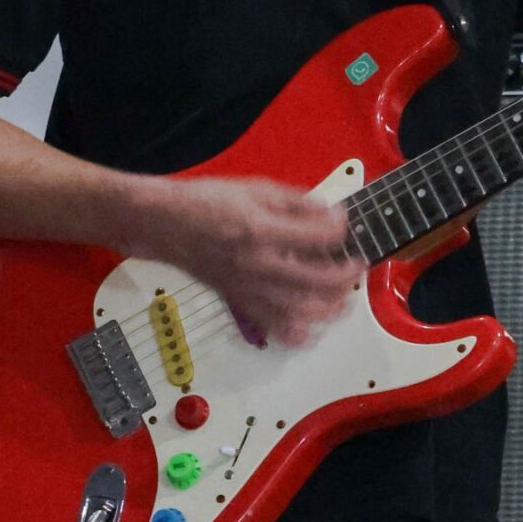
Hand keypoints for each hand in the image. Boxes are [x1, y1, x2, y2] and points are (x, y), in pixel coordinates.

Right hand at [132, 175, 363, 348]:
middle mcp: (258, 265)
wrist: (166, 225)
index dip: (341, 229)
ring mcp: (250, 288)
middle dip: (348, 273)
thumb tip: (329, 213)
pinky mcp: (241, 302)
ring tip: (346, 296)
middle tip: (357, 263)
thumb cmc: (205, 203)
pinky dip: (300, 332)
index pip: (319, 237)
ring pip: (304, 311)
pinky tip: (314, 326)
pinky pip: (276, 328)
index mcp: (262, 231)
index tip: (344, 223)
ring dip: (333, 306)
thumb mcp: (255, 189)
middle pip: (320, 281)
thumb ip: (295, 202)